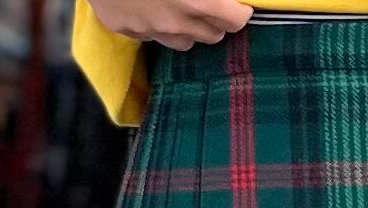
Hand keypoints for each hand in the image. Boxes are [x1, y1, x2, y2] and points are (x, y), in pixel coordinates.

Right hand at [90, 0, 252, 47]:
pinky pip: (154, 37)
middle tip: (213, 5)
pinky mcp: (127, 30)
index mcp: (197, 0)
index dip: (240, 12)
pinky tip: (154, 8)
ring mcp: (150, 30)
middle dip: (217, 22)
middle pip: (213, 36)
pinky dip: (160, 27)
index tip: (239, 6)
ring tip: (184, 8)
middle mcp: (176, 22)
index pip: (235, 21)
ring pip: (186, 43)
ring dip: (190, 28)